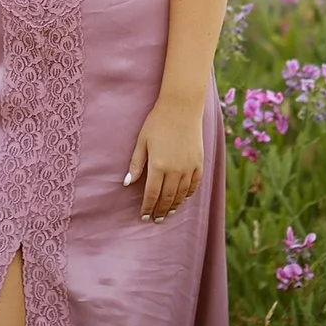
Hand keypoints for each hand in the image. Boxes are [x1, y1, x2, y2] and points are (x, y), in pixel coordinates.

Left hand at [124, 91, 206, 218]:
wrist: (182, 106)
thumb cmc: (158, 121)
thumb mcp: (142, 141)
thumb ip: (136, 164)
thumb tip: (127, 184)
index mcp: (158, 166)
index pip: (151, 195)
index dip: (147, 208)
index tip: (144, 217)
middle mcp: (174, 170)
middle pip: (167, 198)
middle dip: (160, 211)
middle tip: (156, 220)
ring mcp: (188, 167)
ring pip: (181, 194)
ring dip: (174, 206)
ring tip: (169, 213)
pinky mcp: (199, 162)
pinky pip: (194, 184)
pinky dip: (189, 194)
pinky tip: (184, 198)